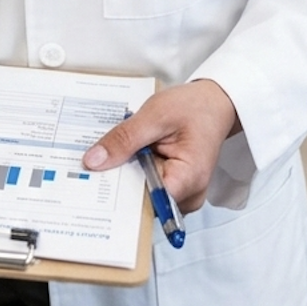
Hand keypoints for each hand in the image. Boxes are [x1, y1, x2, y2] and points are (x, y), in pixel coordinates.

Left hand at [82, 79, 239, 212]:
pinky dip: (135, 173)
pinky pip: (149, 187)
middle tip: (93, 164)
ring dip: (126, 177)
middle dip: (118, 183)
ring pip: (144, 195)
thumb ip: (124, 139)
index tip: (95, 181)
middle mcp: (189, 195)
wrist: (214, 104)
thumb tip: (94, 161)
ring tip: (110, 155)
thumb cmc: (193, 107)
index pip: (148, 201)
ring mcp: (183, 194)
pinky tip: (126, 157)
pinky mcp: (176, 188)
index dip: (119, 193)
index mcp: (189, 178)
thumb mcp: (154, 116)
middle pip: (144, 202)